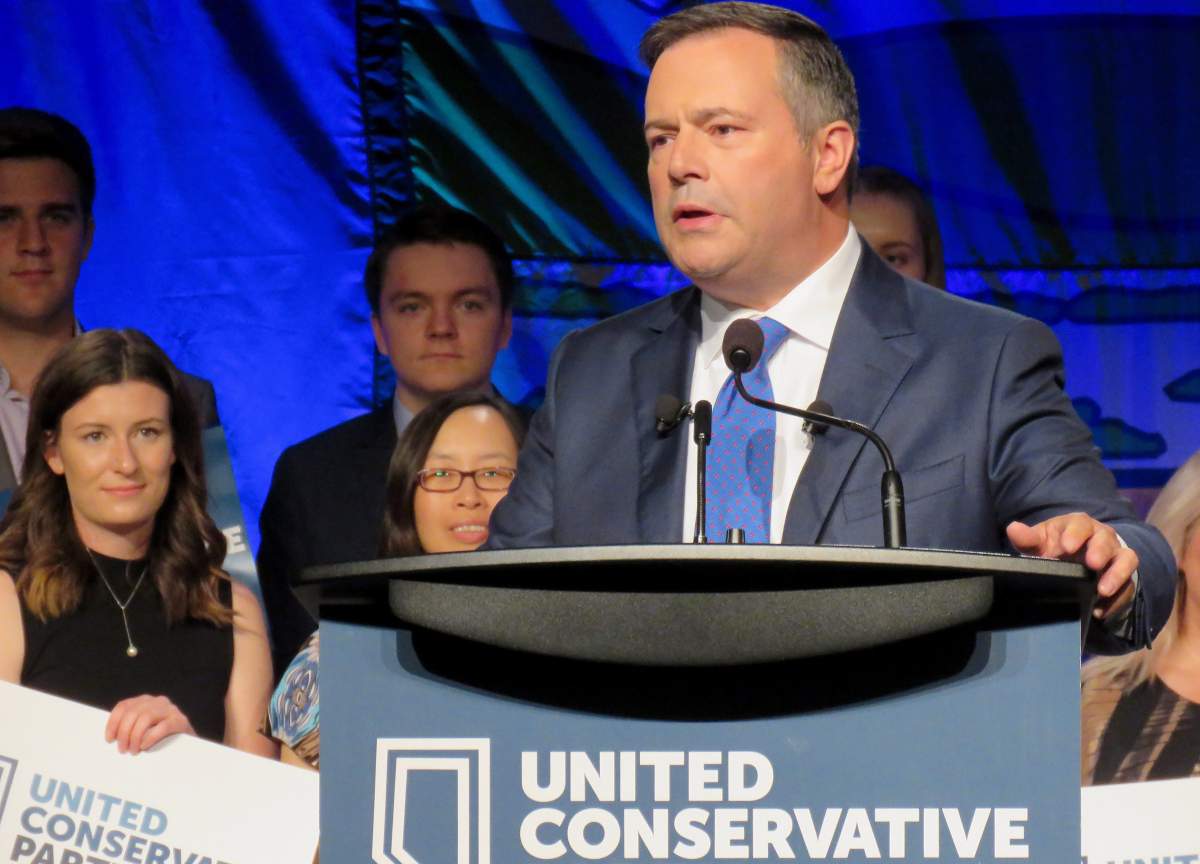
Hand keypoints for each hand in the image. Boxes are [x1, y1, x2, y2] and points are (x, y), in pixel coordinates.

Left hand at [105, 694, 194, 753]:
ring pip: (146, 717)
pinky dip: (150, 737)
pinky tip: (145, 746)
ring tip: (133, 750)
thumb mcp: (143, 729)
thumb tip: (111, 738)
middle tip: (122, 749)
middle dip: (124, 733)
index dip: (113, 722)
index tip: (109, 739)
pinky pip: (162, 727)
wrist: (188, 746)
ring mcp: (170, 709)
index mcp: (145, 701)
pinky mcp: (180, 720)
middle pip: (133, 712)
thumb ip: (130, 726)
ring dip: (135, 736)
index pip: (124, 706)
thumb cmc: (159, 739)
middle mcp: (157, 701)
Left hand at [1007, 513, 1136, 618]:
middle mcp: (1101, 536)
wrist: (1078, 561)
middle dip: (1100, 551)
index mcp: (1078, 525)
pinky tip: (1101, 611)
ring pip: (1126, 559)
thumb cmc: (1056, 547)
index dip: (1075, 533)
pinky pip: (1128, 585)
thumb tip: (1013, 528)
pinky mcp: (1124, 576)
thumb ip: (1028, 539)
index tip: (1067, 546)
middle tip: (1092, 563)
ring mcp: (1116, 555)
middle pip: (1106, 538)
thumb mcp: (1040, 543)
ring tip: (1102, 590)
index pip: (1080, 523)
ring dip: (1117, 574)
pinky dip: (1117, 599)